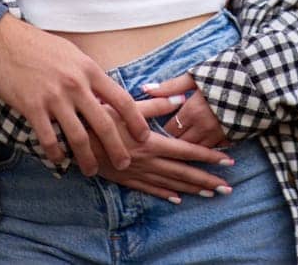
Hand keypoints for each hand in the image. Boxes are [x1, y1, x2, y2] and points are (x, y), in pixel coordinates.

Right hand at [0, 12, 147, 174]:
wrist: (4, 40)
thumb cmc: (39, 46)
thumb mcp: (73, 54)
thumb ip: (88, 75)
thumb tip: (103, 93)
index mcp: (89, 70)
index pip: (121, 99)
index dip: (136, 120)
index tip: (144, 135)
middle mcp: (75, 84)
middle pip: (104, 123)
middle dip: (117, 148)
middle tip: (125, 163)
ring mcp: (54, 97)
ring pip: (79, 137)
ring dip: (88, 159)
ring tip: (93, 171)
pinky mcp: (32, 107)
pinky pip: (49, 139)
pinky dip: (56, 154)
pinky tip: (60, 161)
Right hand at [88, 101, 235, 202]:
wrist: (70, 141)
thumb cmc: (97, 119)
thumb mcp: (126, 107)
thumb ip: (155, 105)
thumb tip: (181, 99)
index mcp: (150, 142)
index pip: (186, 151)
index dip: (208, 156)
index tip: (227, 160)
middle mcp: (148, 161)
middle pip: (183, 172)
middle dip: (207, 179)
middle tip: (227, 186)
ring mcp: (137, 173)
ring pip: (170, 183)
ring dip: (192, 189)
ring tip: (210, 194)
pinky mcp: (126, 179)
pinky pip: (150, 189)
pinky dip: (165, 194)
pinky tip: (177, 198)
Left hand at [140, 74, 227, 148]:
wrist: (261, 80)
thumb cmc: (226, 73)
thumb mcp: (197, 76)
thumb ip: (170, 86)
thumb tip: (145, 89)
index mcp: (192, 111)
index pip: (168, 130)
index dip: (161, 131)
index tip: (155, 130)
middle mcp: (203, 128)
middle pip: (180, 145)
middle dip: (172, 144)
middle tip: (162, 144)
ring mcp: (219, 135)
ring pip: (196, 151)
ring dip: (188, 150)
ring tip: (180, 150)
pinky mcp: (232, 138)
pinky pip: (214, 150)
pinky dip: (206, 150)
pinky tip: (202, 151)